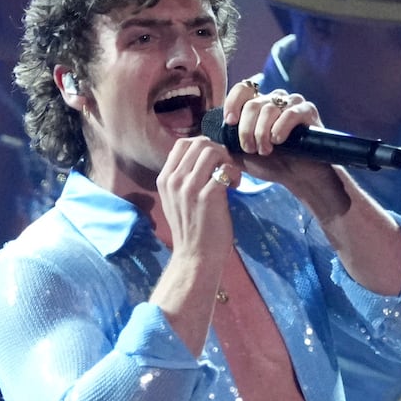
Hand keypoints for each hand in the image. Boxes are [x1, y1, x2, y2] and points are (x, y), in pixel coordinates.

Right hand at [156, 134, 234, 262]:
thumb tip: (200, 158)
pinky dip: (235, 174)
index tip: (214, 161)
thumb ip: (181, 179)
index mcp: (165, 179)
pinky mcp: (208, 197)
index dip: (203, 145)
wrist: (195, 257)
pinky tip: (236, 187)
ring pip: (212, 152)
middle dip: (219, 151)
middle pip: (200, 143)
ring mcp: (190, 188)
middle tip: (226, 168)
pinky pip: (225, 170)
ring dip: (228, 161)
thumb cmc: (191, 230)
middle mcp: (174, 180)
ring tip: (231, 178)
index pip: (182, 144)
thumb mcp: (175, 201)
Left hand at [221, 81, 350, 217]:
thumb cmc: (271, 164)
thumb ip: (226, 140)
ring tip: (265, 151)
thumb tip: (210, 132)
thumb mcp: (241, 153)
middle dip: (246, 129)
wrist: (298, 177)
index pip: (243, 89)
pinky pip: (290, 113)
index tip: (229, 122)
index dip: (233, 103)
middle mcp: (275, 98)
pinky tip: (278, 141)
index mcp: (259, 103)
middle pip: (253, 104)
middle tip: (249, 149)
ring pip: (268, 109)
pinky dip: (280, 128)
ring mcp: (293, 102)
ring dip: (261, 133)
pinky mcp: (307, 110)